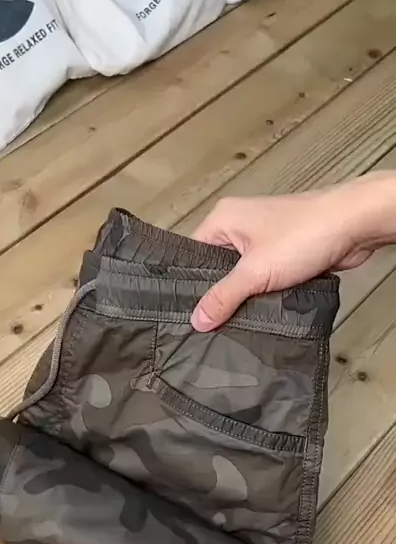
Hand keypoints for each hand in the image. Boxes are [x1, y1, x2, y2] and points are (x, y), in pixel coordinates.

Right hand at [190, 175, 392, 330]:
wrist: (355, 225)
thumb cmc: (306, 233)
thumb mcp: (255, 272)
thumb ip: (224, 297)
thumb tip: (198, 319)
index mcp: (223, 219)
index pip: (192, 256)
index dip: (190, 286)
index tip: (188, 314)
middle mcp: (239, 226)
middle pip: (216, 269)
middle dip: (220, 295)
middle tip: (212, 324)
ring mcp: (262, 240)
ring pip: (241, 277)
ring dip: (245, 297)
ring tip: (236, 320)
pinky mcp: (282, 253)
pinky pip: (263, 279)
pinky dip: (263, 295)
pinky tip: (260, 312)